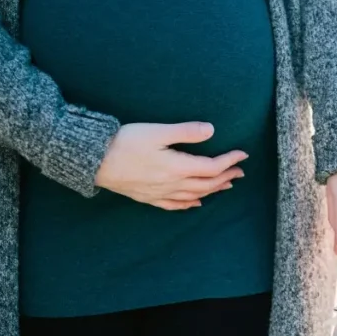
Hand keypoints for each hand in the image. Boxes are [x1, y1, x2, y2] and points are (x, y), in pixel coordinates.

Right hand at [95, 122, 247, 209]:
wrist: (93, 160)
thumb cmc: (123, 142)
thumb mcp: (156, 131)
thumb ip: (185, 132)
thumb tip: (211, 130)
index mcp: (177, 167)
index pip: (211, 167)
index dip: (229, 161)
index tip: (243, 154)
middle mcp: (172, 184)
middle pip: (207, 184)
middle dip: (226, 177)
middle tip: (240, 171)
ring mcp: (160, 193)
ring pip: (194, 195)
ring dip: (213, 190)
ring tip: (227, 185)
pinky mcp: (147, 197)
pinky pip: (174, 205)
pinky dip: (189, 204)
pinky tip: (196, 203)